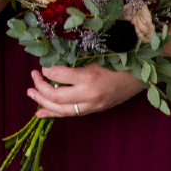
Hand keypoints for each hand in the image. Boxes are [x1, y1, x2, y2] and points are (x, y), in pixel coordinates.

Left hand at [27, 64, 143, 118]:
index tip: (43, 64)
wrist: (141, 76)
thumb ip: (74, 62)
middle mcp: (89, 94)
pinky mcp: (95, 110)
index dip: (46, 69)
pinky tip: (40, 112)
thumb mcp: (95, 57)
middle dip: (40, 87)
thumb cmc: (118, 61)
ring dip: (42, 102)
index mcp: (89, 77)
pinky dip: (53, 113)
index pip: (58, 75)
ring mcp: (93, 105)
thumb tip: (51, 64)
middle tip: (33, 76)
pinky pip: (70, 114)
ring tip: (30, 93)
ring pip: (61, 109)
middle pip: (56, 96)